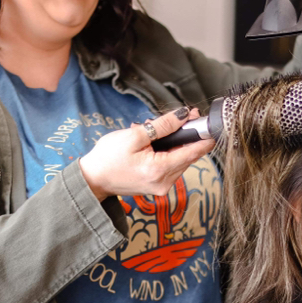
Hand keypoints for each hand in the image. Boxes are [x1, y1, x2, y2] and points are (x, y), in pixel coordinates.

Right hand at [79, 108, 213, 201]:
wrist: (92, 179)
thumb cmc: (108, 157)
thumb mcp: (134, 135)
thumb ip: (162, 126)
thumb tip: (184, 116)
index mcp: (160, 170)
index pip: (193, 152)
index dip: (204, 136)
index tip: (208, 123)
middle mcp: (165, 182)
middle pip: (188, 156)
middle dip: (187, 136)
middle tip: (184, 117)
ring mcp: (162, 187)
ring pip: (181, 161)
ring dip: (176, 144)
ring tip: (158, 131)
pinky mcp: (158, 186)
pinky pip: (171, 167)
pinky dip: (168, 153)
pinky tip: (154, 145)